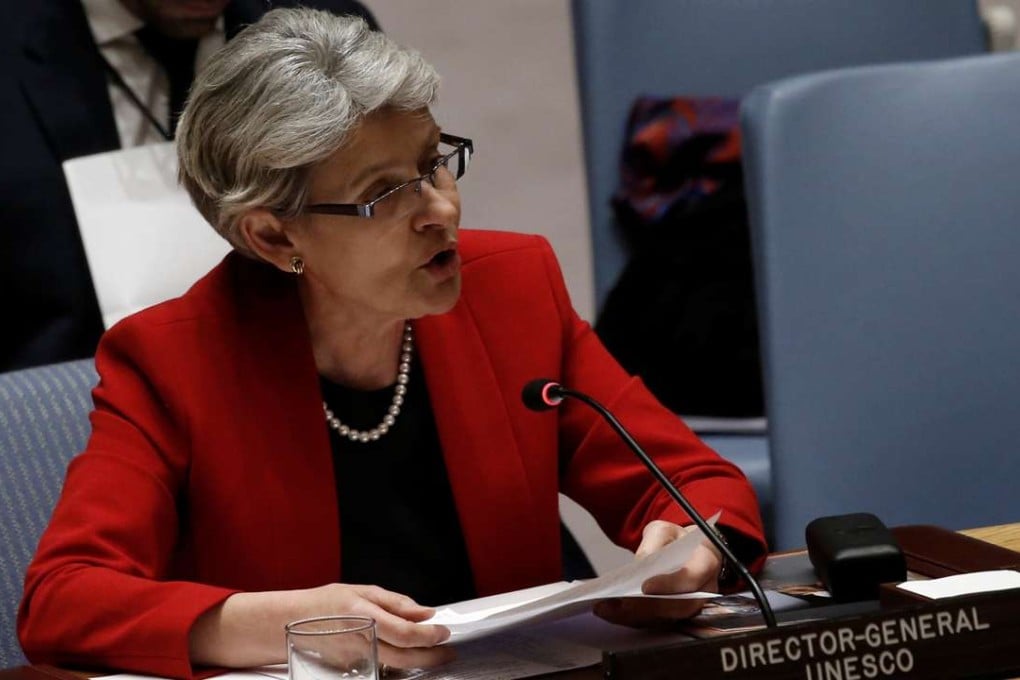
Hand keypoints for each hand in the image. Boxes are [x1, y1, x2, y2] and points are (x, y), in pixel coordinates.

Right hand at [190, 582, 454, 669]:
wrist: (289, 622)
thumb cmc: (326, 602)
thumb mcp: (362, 590)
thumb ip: (395, 602)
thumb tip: (426, 611)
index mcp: (364, 613)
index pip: (405, 631)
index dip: (429, 634)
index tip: (444, 631)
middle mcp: (360, 639)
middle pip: (404, 656)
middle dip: (431, 656)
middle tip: (447, 651)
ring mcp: (355, 658)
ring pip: (395, 668)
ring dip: (418, 663)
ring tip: (433, 654)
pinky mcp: (351, 669)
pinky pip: (382, 669)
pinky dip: (399, 666)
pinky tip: (408, 659)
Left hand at [594, 520, 721, 626]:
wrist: (686, 551)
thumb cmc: (676, 540)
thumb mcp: (664, 529)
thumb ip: (653, 542)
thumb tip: (640, 564)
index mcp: (706, 561)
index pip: (691, 577)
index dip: (670, 585)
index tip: (645, 587)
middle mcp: (704, 590)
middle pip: (679, 606)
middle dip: (647, 608)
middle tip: (619, 603)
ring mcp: (692, 606)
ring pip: (666, 619)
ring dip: (634, 617)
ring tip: (605, 608)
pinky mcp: (676, 615)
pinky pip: (656, 622)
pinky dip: (631, 619)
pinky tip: (609, 611)